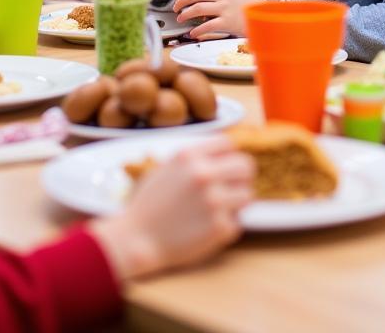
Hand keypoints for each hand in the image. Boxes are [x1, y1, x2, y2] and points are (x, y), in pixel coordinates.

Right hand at [90, 137, 252, 279]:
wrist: (136, 239)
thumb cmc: (149, 205)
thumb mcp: (166, 168)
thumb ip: (194, 159)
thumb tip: (223, 155)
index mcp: (190, 156)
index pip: (229, 144)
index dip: (229, 156)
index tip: (226, 167)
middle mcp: (204, 174)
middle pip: (246, 166)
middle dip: (240, 177)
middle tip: (232, 189)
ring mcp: (214, 201)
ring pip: (247, 195)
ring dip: (236, 203)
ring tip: (219, 210)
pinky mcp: (220, 227)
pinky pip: (238, 222)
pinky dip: (226, 226)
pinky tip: (207, 228)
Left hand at [174, 0, 261, 38]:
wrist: (265, 15)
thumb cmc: (248, 7)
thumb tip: (197, 0)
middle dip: (180, 2)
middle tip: (175, 9)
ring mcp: (225, 8)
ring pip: (197, 8)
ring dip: (185, 14)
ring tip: (181, 19)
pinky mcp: (228, 22)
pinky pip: (206, 26)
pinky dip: (197, 30)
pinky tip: (193, 33)